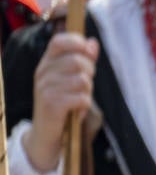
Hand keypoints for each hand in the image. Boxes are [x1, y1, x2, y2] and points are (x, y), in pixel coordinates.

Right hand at [25, 33, 98, 172]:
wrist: (46, 134)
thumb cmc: (63, 103)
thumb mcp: (71, 78)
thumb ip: (83, 59)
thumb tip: (93, 42)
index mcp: (46, 63)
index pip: (59, 41)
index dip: (78, 43)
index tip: (89, 54)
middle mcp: (42, 73)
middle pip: (78, 60)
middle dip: (90, 73)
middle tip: (85, 86)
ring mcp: (45, 88)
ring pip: (83, 80)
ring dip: (88, 92)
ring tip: (79, 100)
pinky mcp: (52, 105)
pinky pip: (82, 98)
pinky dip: (85, 106)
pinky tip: (77, 111)